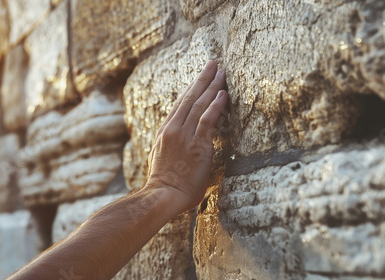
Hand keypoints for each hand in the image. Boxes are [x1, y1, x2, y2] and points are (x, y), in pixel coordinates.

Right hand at [145, 60, 227, 212]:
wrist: (163, 195)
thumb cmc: (164, 182)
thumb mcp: (161, 157)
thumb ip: (171, 144)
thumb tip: (178, 141)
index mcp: (166, 131)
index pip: (180, 103)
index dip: (191, 88)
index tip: (199, 77)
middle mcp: (174, 128)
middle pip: (190, 97)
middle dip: (202, 79)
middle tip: (213, 63)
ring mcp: (185, 135)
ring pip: (199, 104)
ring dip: (211, 86)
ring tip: (221, 72)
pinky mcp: (197, 144)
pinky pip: (207, 120)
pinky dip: (215, 105)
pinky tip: (223, 93)